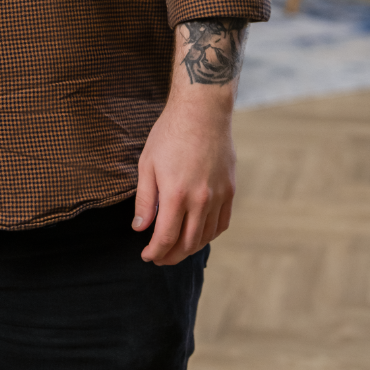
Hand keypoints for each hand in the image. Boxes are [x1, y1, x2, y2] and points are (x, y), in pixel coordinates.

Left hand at [132, 90, 235, 265]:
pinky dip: (210, 234)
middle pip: (188, 243)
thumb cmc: (169, 134)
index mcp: (176, 194)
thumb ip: (145, 200)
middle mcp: (200, 200)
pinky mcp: (230, 190)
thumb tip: (139, 228)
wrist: (202, 111)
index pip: (166, 238)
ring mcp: (218, 196)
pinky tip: (199, 234)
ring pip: (206, 236)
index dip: (155, 252)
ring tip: (176, 248)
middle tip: (159, 257)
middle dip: (171, 256)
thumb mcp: (147, 164)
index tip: (147, 256)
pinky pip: (222, 223)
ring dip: (190, 248)